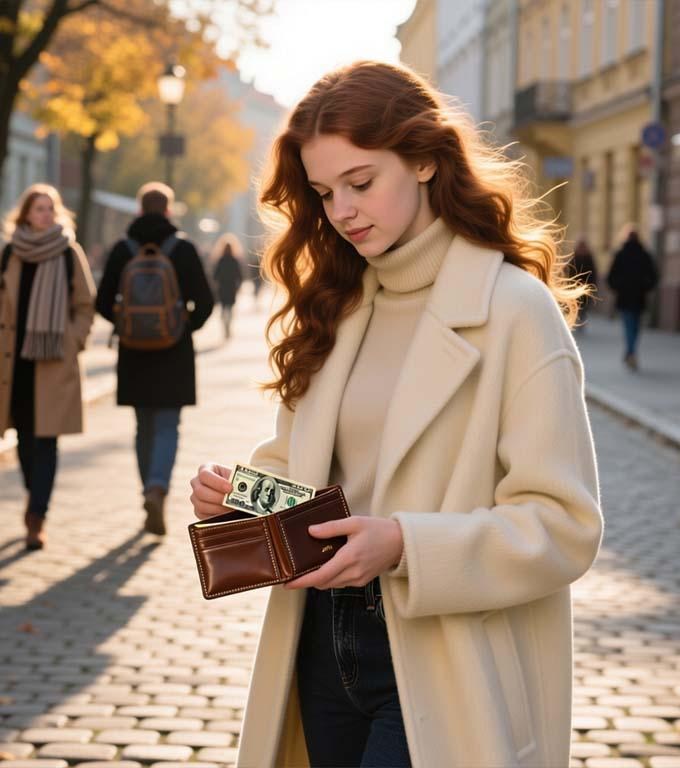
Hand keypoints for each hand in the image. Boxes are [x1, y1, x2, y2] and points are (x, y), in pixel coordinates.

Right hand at [190, 463, 232, 519]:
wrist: (234, 489)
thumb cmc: (234, 480)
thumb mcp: (235, 476)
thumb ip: (235, 481)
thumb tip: (240, 490)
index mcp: (205, 469)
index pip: (205, 475)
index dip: (217, 482)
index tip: (230, 488)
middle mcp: (196, 482)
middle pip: (200, 491)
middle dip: (218, 498)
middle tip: (231, 502)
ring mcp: (195, 497)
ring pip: (201, 505)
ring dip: (218, 508)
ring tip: (231, 509)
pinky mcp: (197, 510)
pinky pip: (202, 516)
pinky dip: (215, 516)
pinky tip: (225, 514)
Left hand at [284, 516, 402, 589]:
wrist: (401, 543)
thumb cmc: (378, 530)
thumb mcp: (354, 522)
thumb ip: (331, 527)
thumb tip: (311, 531)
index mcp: (349, 558)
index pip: (320, 576)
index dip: (302, 582)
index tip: (288, 583)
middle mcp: (353, 572)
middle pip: (323, 583)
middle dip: (307, 581)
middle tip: (293, 574)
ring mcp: (359, 579)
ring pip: (332, 585)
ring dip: (319, 580)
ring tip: (307, 570)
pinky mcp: (363, 581)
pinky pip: (341, 583)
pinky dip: (331, 578)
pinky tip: (327, 567)